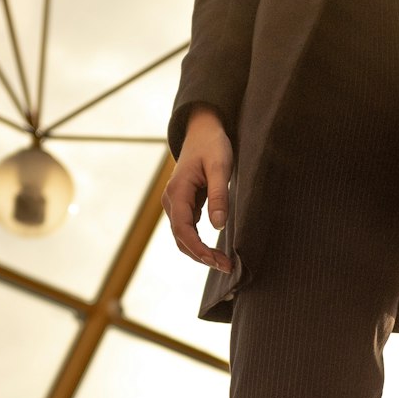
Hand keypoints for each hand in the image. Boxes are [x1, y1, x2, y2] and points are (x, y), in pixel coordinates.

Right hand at [162, 105, 233, 272]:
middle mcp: (171, 201)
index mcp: (177, 192)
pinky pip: (188, 230)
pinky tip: (216, 252)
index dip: (198, 249)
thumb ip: (219, 195)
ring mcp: (176, 204)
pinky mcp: (184, 205)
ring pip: (183, 237)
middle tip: (227, 267)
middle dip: (201, 256)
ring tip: (224, 263)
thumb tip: (217, 226)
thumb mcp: (220, 167)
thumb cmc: (212, 145)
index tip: (217, 261)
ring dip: (200, 253)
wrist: (202, 130)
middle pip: (181, 239)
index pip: (182, 229)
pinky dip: (200, 244)